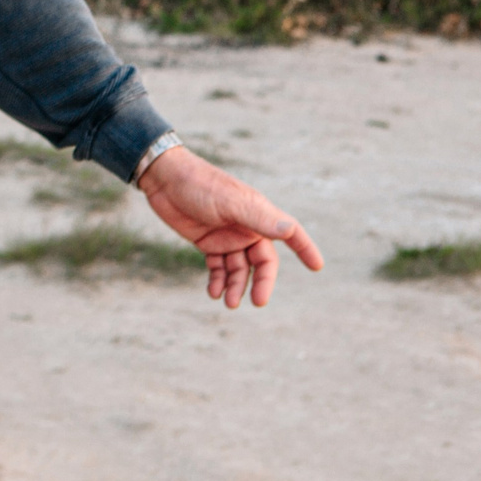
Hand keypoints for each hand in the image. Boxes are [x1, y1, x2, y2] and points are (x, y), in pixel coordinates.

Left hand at [137, 148, 324, 308]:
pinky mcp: (207, 242)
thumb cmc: (200, 185)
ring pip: (240, 268)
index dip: (305, 248)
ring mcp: (227, 236)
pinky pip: (219, 267)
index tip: (317, 266)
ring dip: (236, 286)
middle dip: (261, 282)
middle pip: (262, 261)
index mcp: (259, 214)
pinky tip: (213, 292)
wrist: (164, 179)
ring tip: (228, 302)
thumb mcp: (230, 203)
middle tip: (257, 302)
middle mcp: (247, 227)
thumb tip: (289, 230)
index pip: (289, 233)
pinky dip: (218, 280)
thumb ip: (259, 218)